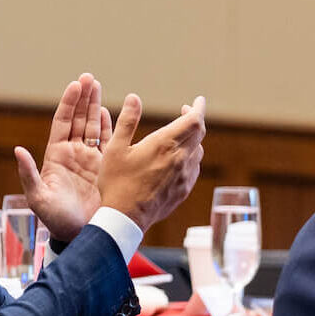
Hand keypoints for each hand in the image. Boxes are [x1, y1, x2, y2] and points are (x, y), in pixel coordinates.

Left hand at [14, 73, 114, 241]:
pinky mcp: (105, 168)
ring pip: (92, 126)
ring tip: (97, 85)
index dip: (69, 103)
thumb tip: (18, 150)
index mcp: (56, 156)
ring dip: (95, 106)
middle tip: (89, 77)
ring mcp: (89, 160)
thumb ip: (29, 174)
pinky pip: (107, 142)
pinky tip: (110, 112)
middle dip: (83, 98)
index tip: (75, 85)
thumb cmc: (55, 220)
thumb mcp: (38, 198)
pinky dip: (108, 126)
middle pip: (78, 119)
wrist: (79, 235)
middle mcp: (72, 154)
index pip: (62, 122)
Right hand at [96, 94, 205, 231]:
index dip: (198, 108)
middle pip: (199, 133)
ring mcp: (184, 176)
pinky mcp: (183, 191)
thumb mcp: (115, 148)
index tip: (198, 100)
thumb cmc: (117, 182)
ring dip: (192, 139)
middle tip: (185, 112)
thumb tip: (134, 98)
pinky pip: (194, 169)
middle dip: (194, 120)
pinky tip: (177, 160)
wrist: (125, 218)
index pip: (194, 120)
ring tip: (179, 136)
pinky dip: (190, 158)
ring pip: (197, 151)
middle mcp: (180, 159)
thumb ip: (127, 121)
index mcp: (164, 144)